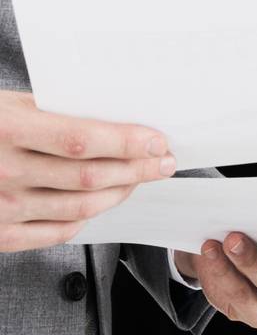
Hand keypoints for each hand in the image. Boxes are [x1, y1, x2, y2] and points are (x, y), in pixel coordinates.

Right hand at [0, 90, 174, 251]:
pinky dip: (87, 216)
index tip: (157, 141)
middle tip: (162, 161)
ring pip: (81, 207)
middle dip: (137, 169)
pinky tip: (100, 202)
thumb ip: (55, 112)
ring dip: (120, 193)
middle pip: (90, 177)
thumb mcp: (6, 104)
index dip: (127, 143)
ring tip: (138, 179)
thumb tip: (116, 118)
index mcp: (5, 130)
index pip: (82, 140)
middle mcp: (2, 171)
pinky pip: (58, 231)